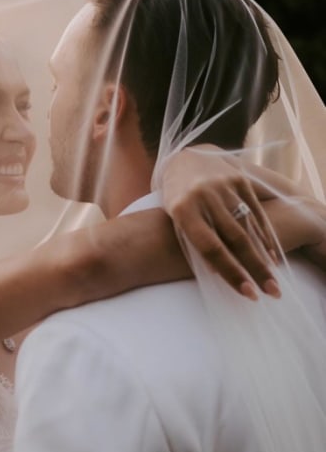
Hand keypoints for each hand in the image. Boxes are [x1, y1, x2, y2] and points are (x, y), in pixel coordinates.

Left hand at [160, 146, 279, 299]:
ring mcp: (223, 186)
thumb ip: (195, 243)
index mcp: (183, 209)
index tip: (247, 293)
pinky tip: (272, 254)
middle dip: (255, 269)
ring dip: (264, 255)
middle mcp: (205, 196)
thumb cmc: (177, 198)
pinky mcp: (239, 179)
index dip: (230, 271)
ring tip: (273, 280)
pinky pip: (256, 211)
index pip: (210, 247)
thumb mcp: (177, 220)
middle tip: (272, 292)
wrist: (185, 158)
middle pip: (235, 239)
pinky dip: (265, 234)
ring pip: (249, 226)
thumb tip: (220, 272)